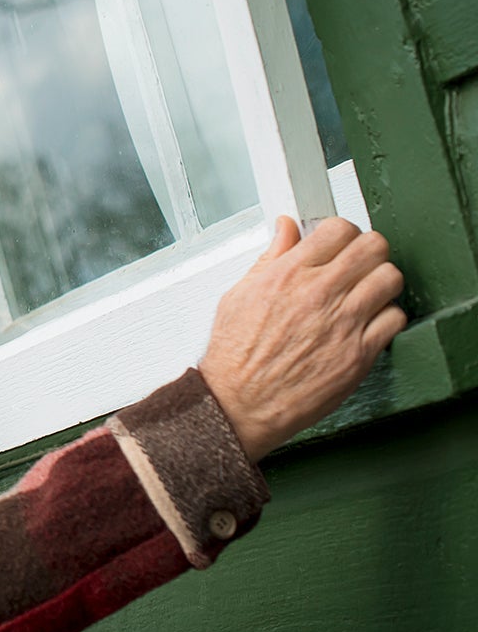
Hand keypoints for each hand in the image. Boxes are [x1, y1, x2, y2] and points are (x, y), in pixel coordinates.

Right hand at [200, 216, 405, 460]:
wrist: (239, 403)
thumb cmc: (235, 355)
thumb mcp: (240, 294)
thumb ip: (270, 257)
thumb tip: (285, 228)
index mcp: (287, 274)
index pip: (338, 229)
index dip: (343, 232)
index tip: (340, 243)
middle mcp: (318, 294)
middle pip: (374, 246)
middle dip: (369, 250)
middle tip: (360, 263)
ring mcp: (342, 323)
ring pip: (391, 278)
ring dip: (382, 281)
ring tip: (368, 292)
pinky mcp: (359, 353)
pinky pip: (395, 318)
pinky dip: (387, 317)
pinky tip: (369, 322)